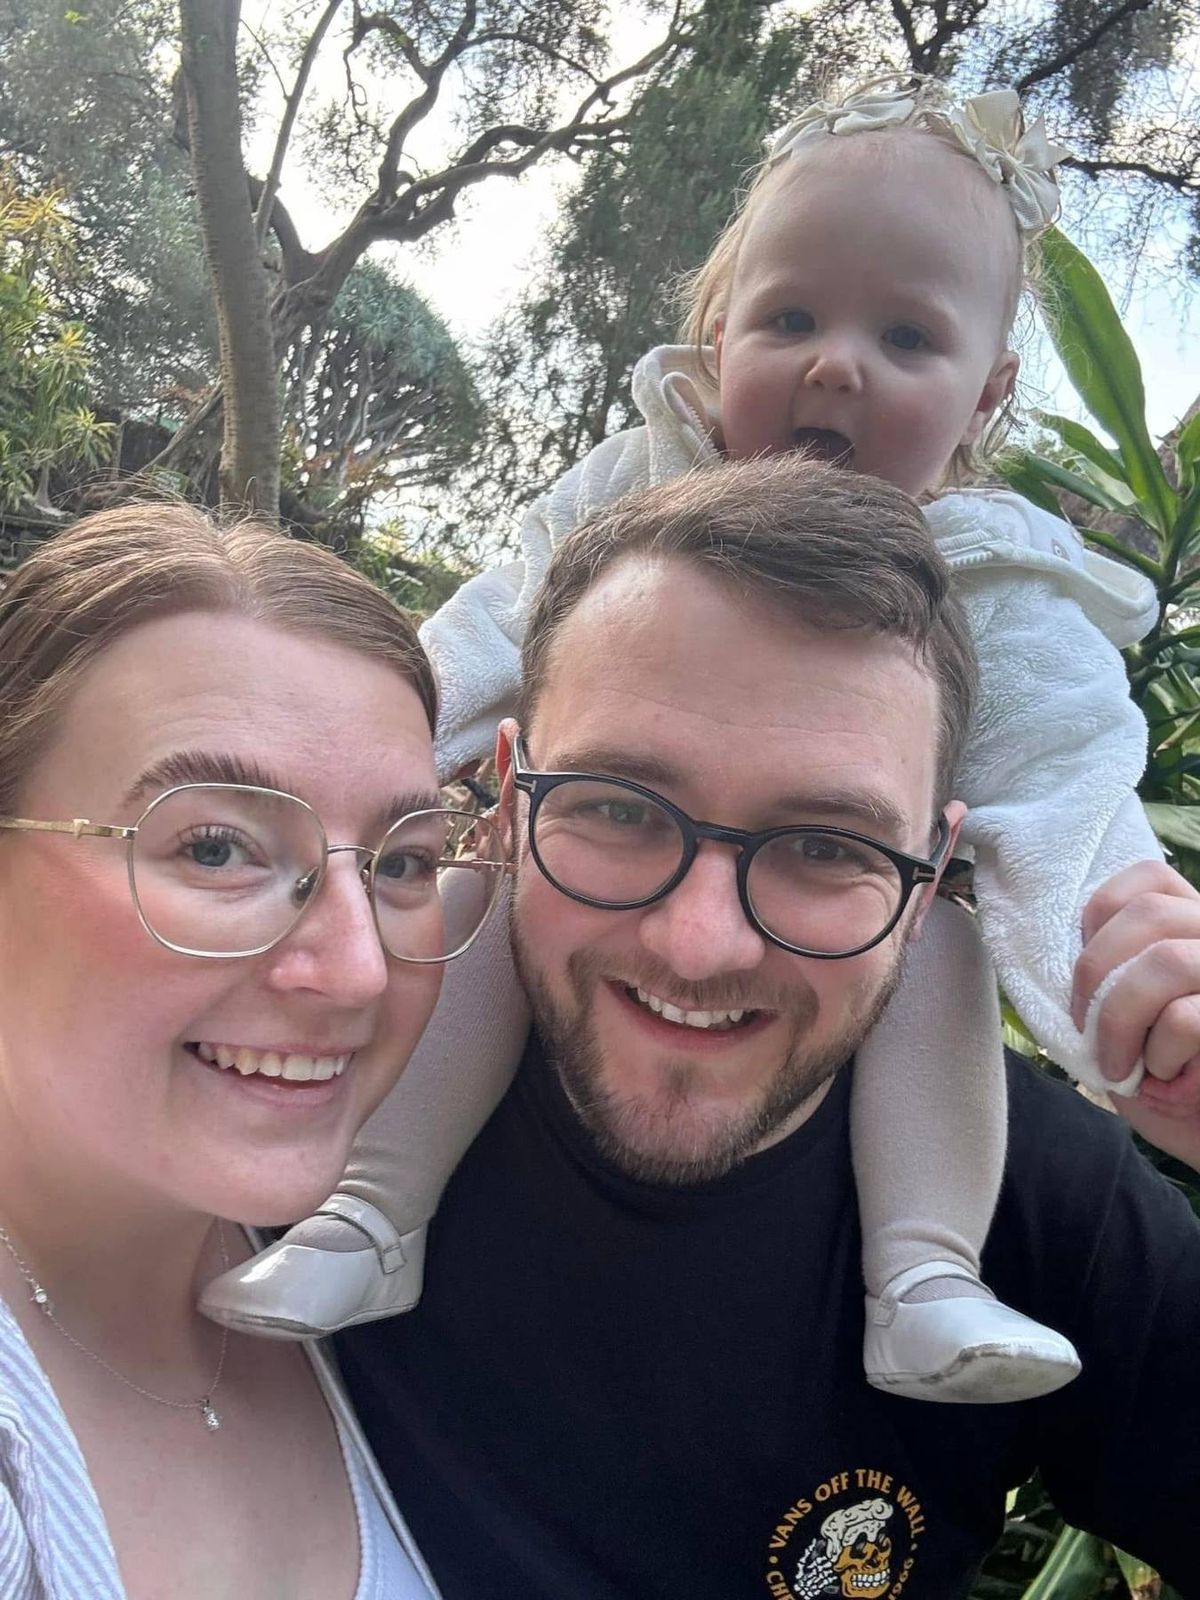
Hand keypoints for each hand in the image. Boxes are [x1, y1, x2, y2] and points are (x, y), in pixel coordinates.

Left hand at [1073, 860, 1199, 1170]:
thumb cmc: (1166, 1078)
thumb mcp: (1128, 1015)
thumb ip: (1114, 970)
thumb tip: (1061, 946)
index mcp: (1195, 926)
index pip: (1148, 879)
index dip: (1100, 915)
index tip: (1083, 972)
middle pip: (1149, 913)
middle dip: (1094, 970)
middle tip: (1081, 1026)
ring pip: (1167, 962)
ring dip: (1120, 1019)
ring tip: (1116, 1064)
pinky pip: (1185, 1018)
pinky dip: (1157, 1053)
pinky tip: (1162, 1078)